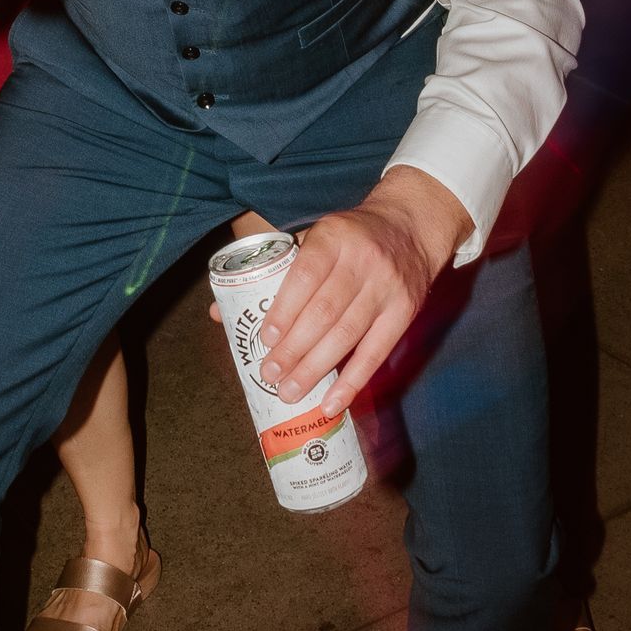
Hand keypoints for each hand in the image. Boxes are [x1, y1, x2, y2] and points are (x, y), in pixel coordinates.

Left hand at [225, 170, 471, 410]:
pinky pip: (376, 352)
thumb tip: (220, 312)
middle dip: (294, 348)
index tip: (265, 338)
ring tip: (290, 392)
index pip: (305, 275)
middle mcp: (362, 261)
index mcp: (333, 237)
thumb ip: (273, 271)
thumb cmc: (349, 237)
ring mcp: (386, 287)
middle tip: (270, 375)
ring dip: (316, 368)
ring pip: (347, 334)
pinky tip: (332, 404)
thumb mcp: (316, 236)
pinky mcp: (404, 311)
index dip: (285, 309)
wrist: (410, 226)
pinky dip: (353, 382)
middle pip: (325, 311)